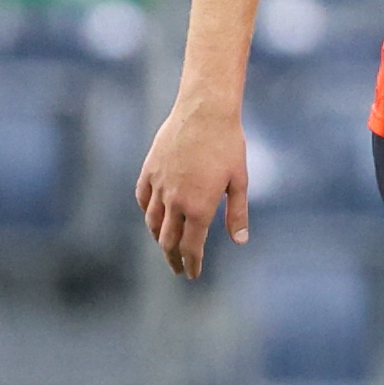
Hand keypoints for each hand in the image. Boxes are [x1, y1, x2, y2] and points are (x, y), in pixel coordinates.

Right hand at [134, 96, 247, 279]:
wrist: (204, 110)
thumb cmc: (228, 144)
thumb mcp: (240, 181)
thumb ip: (238, 213)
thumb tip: (240, 240)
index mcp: (199, 208)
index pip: (191, 247)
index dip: (192, 263)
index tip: (193, 274)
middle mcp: (175, 201)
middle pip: (168, 241)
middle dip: (173, 258)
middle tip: (178, 269)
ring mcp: (159, 185)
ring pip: (152, 222)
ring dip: (159, 239)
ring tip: (165, 247)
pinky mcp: (150, 169)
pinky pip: (143, 198)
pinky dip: (147, 212)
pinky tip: (152, 216)